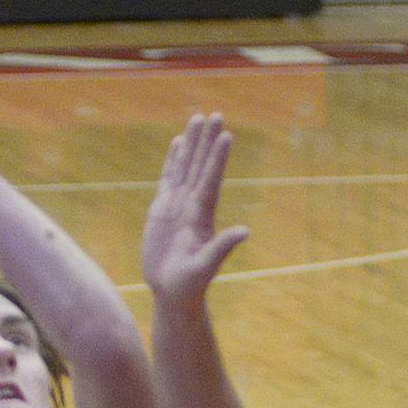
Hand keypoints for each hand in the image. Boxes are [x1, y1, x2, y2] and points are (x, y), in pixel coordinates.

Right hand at [142, 113, 249, 305]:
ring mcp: (178, 205)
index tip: (226, 135)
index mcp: (203, 216)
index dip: (217, 158)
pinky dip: (173, 160)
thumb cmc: (189, 285)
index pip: (211, 180)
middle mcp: (193, 205)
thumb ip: (222, 248)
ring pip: (186, 167)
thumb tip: (245, 232)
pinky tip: (178, 143)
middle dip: (207, 141)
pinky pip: (169, 178)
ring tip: (198, 118)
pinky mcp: (163, 210)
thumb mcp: (205, 267)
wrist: (172, 293)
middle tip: (216, 114)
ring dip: (192, 143)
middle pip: (201, 166)